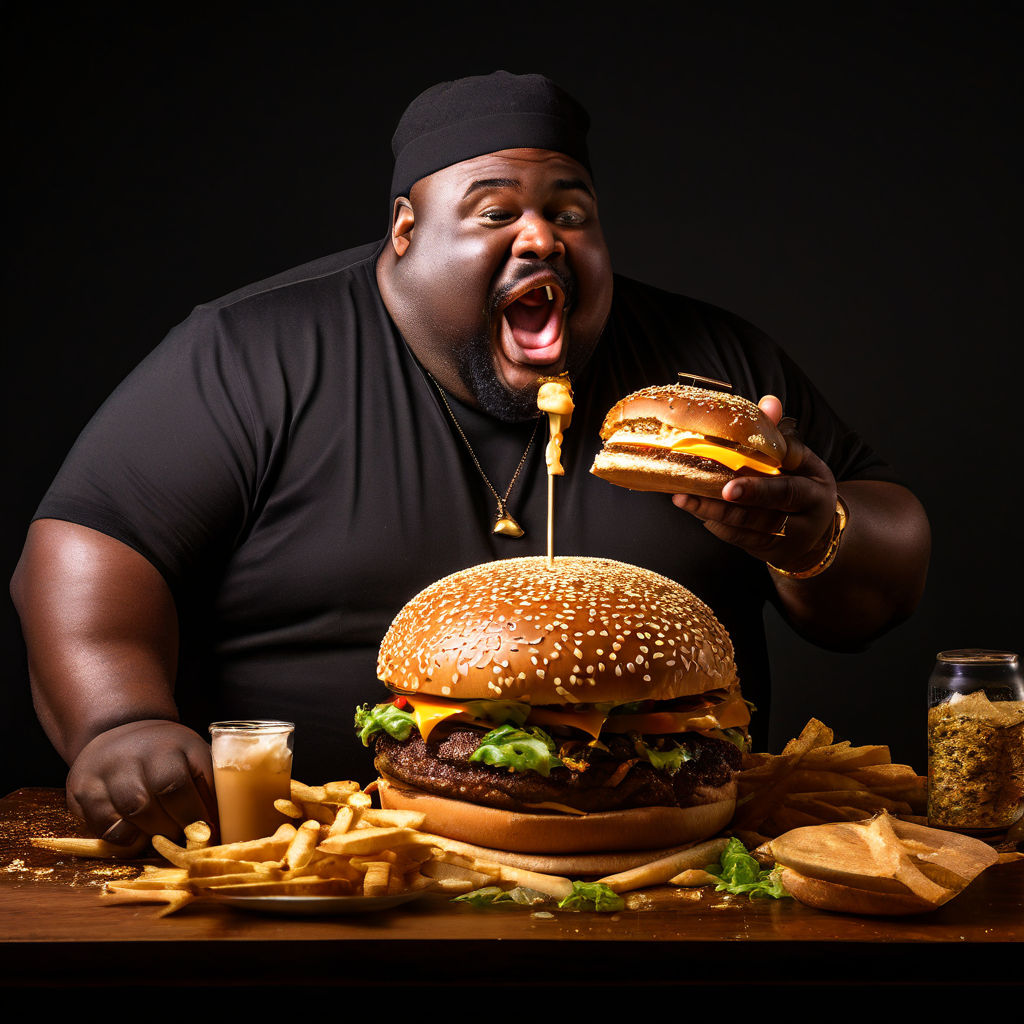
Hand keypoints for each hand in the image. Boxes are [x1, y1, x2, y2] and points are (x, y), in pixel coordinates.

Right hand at [66, 720, 216, 845]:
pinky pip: (101, 828)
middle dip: (170, 830)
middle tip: (182, 836)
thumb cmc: (169, 753)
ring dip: (147, 836)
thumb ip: (209, 789)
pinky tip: (136, 832)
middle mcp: (129, 756)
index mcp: (166, 746)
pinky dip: (122, 839)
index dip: (191, 816)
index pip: (174, 785)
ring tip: (161, 833)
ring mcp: (101, 773)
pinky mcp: (81, 790)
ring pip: (123, 819)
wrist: (122, 730)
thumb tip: (219, 832)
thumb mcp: (195, 757)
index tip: (205, 835)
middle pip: (146, 806)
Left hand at [671, 395, 837, 570]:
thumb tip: (769, 402)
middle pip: (759, 517)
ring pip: (743, 530)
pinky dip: (715, 524)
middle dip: (723, 508)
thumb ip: (782, 434)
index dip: (758, 490)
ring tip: (682, 497)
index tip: (729, 486)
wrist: (817, 532)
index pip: (787, 491)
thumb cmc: (804, 484)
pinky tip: (695, 508)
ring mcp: (783, 540)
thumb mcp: (802, 460)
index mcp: (815, 492)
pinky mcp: (765, 551)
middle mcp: (803, 522)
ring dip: (709, 514)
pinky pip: (737, 539)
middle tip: (690, 494)